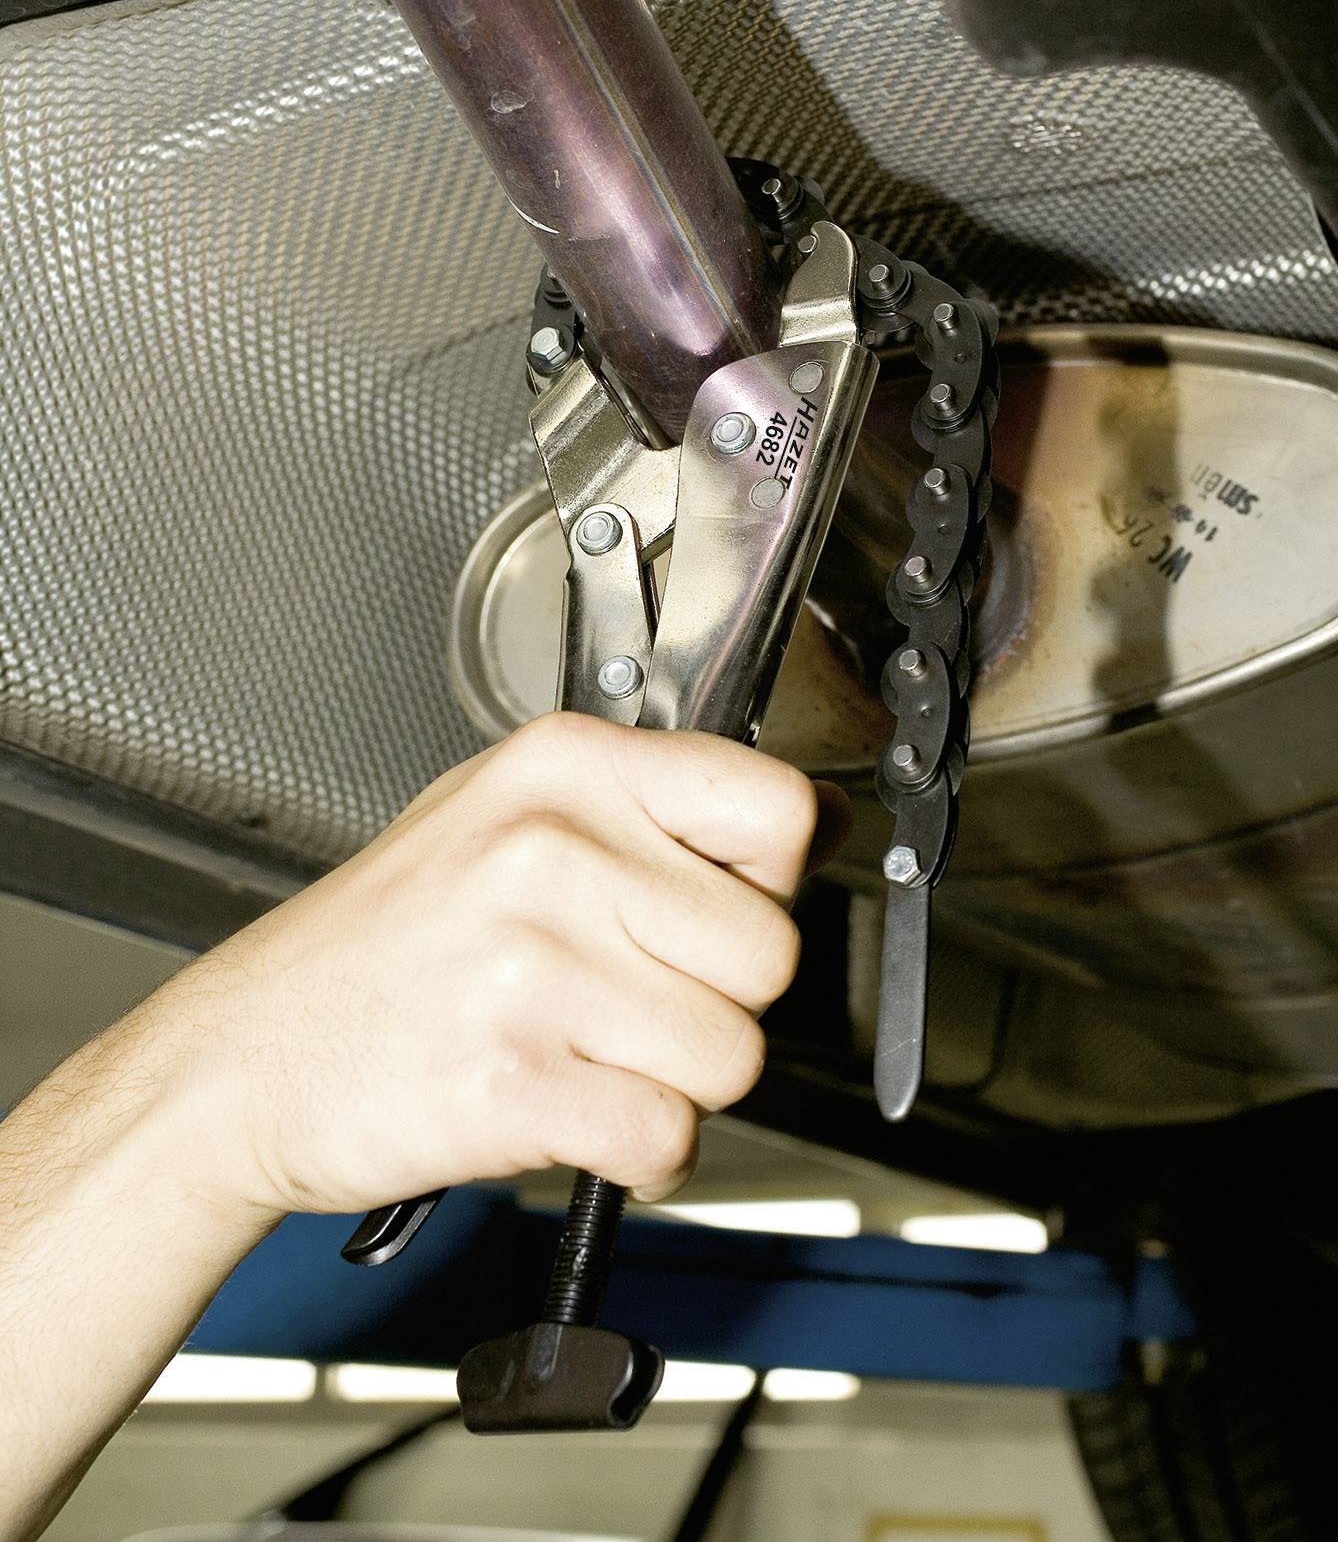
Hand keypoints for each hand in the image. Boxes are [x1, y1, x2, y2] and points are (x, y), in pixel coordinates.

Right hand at [148, 713, 846, 1219]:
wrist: (249, 1057)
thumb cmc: (387, 943)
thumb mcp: (509, 818)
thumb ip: (656, 814)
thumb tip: (819, 825)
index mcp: (565, 768)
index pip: (779, 810)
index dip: (771, 882)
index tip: (723, 910)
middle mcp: (553, 849)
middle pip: (770, 954)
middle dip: (720, 1003)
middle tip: (632, 1005)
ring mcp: (532, 963)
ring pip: (734, 1056)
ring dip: (678, 1083)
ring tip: (592, 1058)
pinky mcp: (514, 1078)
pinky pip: (669, 1136)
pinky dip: (643, 1154)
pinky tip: (581, 1117)